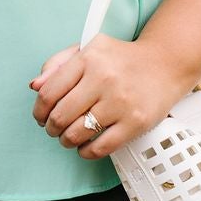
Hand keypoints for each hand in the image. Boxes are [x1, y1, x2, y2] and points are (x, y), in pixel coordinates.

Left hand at [28, 35, 189, 159]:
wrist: (164, 64)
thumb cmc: (121, 59)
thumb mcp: (88, 49)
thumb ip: (58, 64)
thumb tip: (35, 86)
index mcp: (89, 58)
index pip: (49, 92)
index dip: (39, 110)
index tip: (41, 116)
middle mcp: (104, 78)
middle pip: (60, 116)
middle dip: (51, 128)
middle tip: (53, 129)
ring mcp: (120, 102)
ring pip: (77, 134)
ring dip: (66, 141)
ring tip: (68, 138)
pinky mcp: (136, 122)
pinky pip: (101, 147)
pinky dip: (86, 152)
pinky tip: (86, 146)